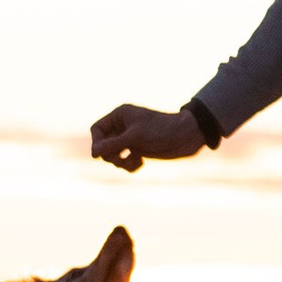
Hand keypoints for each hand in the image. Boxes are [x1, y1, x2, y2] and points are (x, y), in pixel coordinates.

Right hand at [89, 103, 205, 171]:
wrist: (187, 137)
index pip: (97, 129)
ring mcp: (131, 139)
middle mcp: (123, 126)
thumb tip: (94, 153)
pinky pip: (124, 161)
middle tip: (120, 158)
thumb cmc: (162, 131)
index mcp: (120, 115)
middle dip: (110, 154)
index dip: (97, 142)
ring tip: (133, 161)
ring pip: (113, 155)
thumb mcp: (134, 137)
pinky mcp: (139, 149)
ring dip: (120, 162)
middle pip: (103, 144)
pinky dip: (129, 165)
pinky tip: (140, 163)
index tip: (99, 155)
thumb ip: (112, 145)